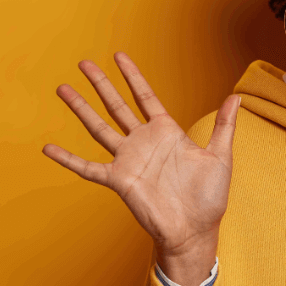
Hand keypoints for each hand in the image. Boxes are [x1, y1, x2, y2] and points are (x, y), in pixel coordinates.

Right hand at [42, 52, 238, 284]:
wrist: (195, 229)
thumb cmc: (209, 197)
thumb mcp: (220, 156)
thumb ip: (225, 125)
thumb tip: (236, 96)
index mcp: (167, 132)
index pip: (145, 97)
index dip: (133, 76)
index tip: (119, 56)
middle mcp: (144, 142)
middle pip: (117, 106)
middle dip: (101, 84)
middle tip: (83, 63)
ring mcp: (129, 160)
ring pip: (99, 128)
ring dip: (81, 109)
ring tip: (63, 89)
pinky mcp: (119, 181)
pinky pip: (88, 168)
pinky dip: (68, 159)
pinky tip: (48, 148)